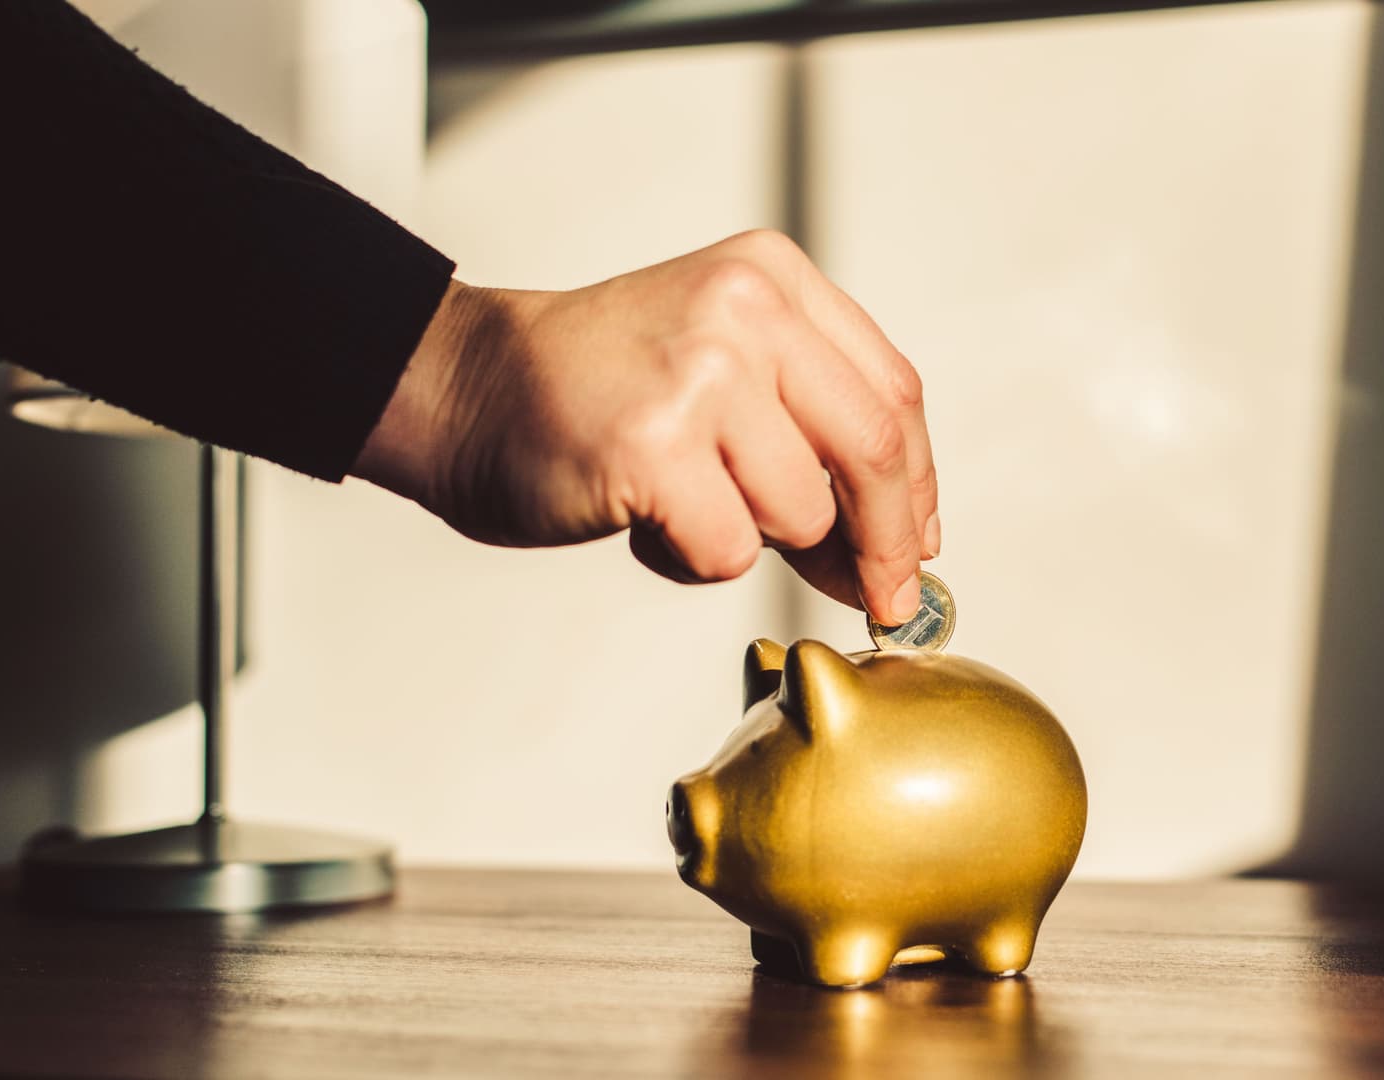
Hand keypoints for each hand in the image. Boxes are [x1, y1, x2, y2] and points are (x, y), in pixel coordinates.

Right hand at [352, 230, 938, 623]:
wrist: (468, 389)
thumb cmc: (599, 393)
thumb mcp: (724, 370)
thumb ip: (813, 436)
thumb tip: (899, 552)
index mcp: (773, 277)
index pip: (893, 393)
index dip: (915, 486)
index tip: (914, 547)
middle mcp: (745, 308)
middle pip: (875, 448)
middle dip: (887, 544)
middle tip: (884, 599)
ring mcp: (700, 372)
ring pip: (802, 512)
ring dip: (753, 539)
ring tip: (683, 503)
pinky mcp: (654, 445)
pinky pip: (730, 552)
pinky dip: (693, 562)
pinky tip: (644, 520)